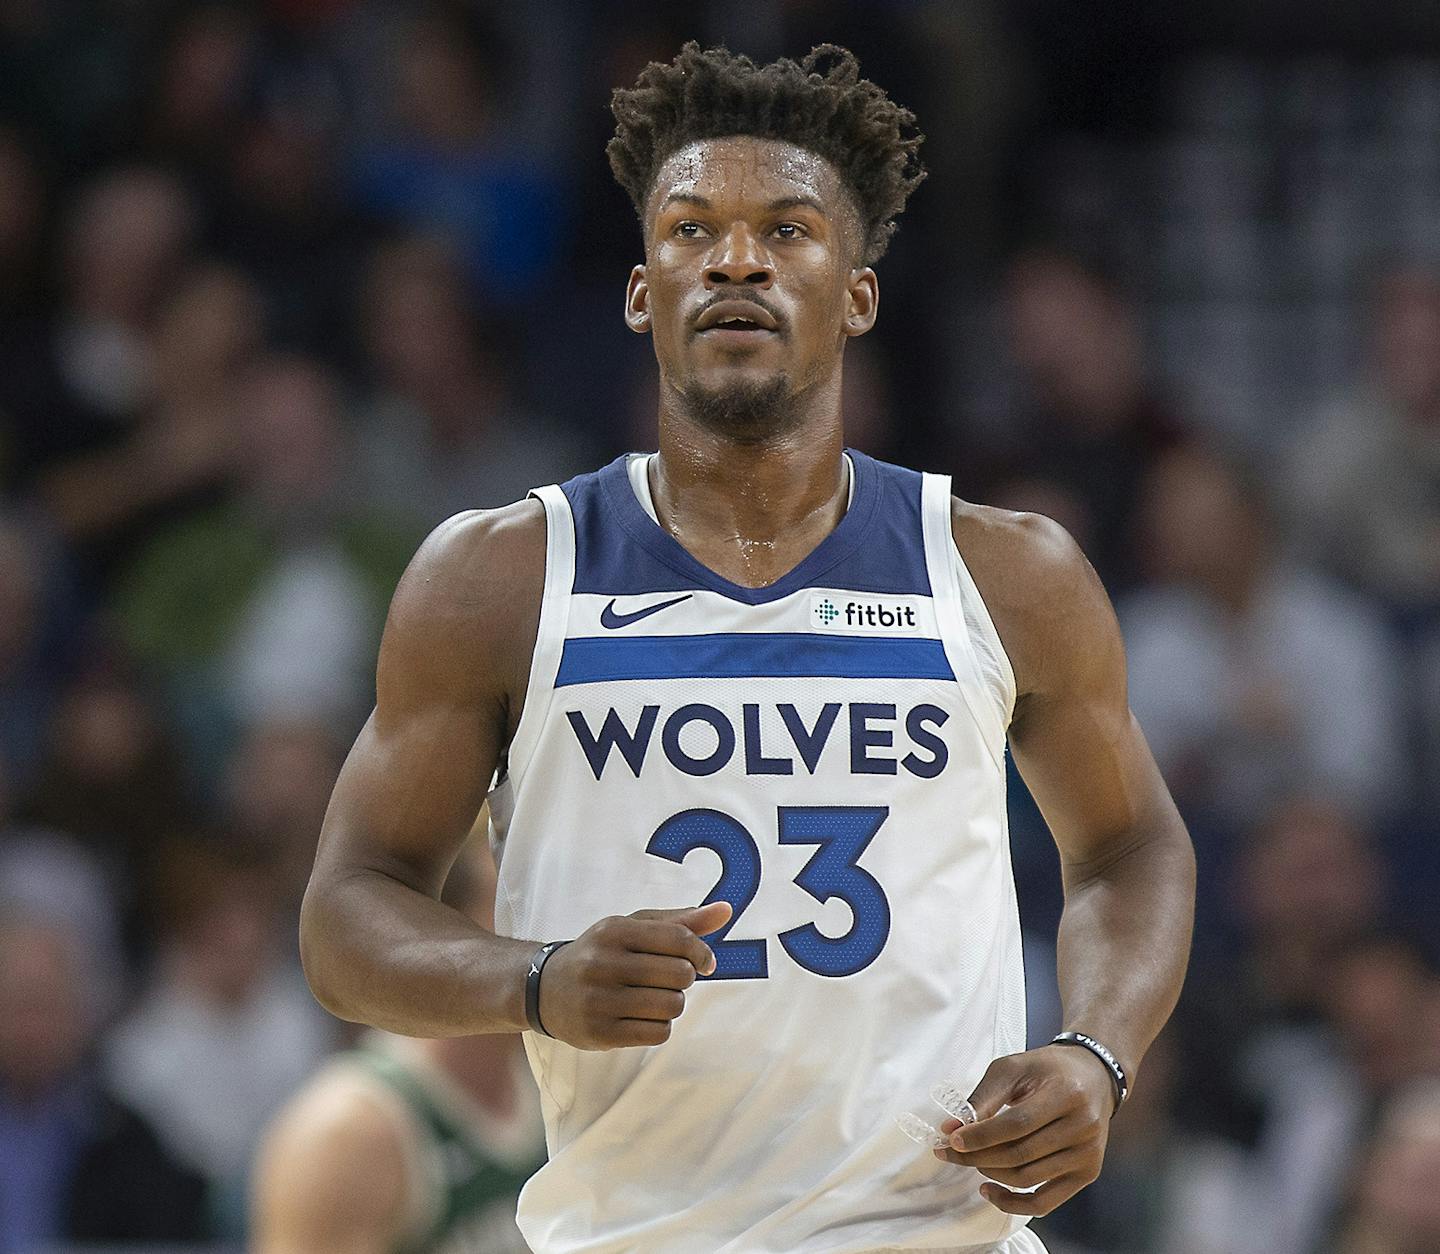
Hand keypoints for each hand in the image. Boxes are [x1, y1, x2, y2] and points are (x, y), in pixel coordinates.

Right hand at [537, 901, 731, 1049]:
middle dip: (685, 978)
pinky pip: (658, 1033)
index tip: (703, 961)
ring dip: (673, 1003)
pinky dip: (660, 1025)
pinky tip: (642, 1016)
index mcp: (614, 930)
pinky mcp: (599, 1033)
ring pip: (672, 1006)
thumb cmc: (601, 953)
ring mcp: (599, 1000)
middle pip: (680, 975)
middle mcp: (603, 963)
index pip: (679, 939)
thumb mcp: (633, 928)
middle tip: (669, 978)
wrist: (544, 989)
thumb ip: (681, 921)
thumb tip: (727, 910)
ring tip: (653, 997)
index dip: (702, 952)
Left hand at [932, 1044, 1115, 1215]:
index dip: (981, 1135)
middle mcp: (1082, 1127)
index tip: (951, 1140)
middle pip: (1020, 1154)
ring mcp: (1087, 1154)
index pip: (1017, 1124)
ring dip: (991, 1174)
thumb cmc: (1047, 1070)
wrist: (1094, 1077)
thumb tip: (952, 1128)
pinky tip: (990, 1191)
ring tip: (971, 1160)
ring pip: (1028, 1178)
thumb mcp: (1013, 1068)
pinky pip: (1045, 1202)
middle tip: (951, 1152)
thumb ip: (984, 1097)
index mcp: (1065, 1094)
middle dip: (978, 1156)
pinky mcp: (1086, 1173)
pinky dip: (1014, 1204)